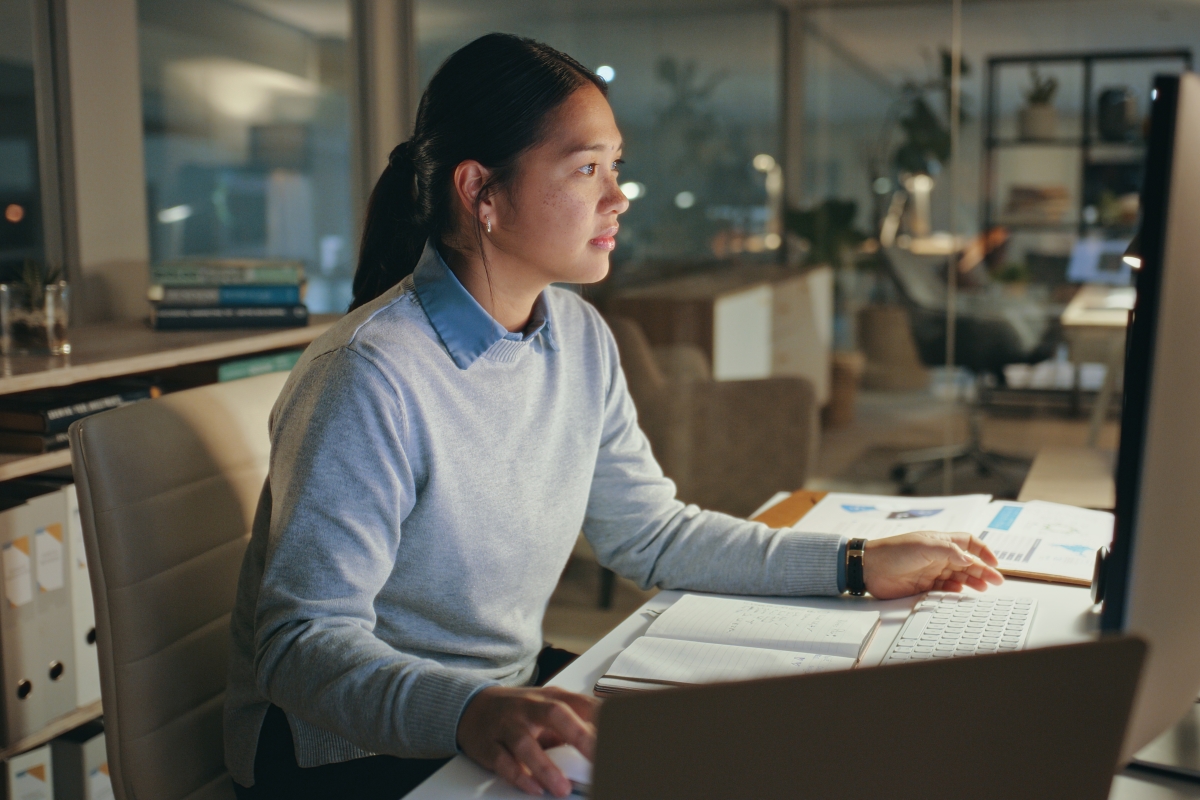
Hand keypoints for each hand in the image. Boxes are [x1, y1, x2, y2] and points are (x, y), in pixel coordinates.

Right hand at [457, 685, 597, 796]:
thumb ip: (576, 723)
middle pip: (555, 713)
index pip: (582, 704)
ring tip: (562, 788)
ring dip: (545, 767)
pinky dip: (518, 776)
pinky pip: (502, 761)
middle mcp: (530, 707)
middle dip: (579, 735)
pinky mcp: (488, 745)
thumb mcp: (550, 707)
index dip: (602, 719)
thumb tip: (606, 745)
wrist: (474, 706)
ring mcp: (507, 725)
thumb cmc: (521, 710)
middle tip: (597, 758)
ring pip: (524, 742)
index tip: (618, 736)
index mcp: (551, 697)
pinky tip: (533, 788)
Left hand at [862, 531, 1003, 599]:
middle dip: (983, 570)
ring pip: (958, 576)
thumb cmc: (894, 551)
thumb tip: (970, 559)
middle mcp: (937, 556)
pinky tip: (961, 592)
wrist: (869, 568)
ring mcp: (931, 571)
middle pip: (967, 562)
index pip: (968, 542)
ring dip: (972, 581)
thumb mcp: (924, 546)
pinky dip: (955, 590)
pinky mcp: (923, 586)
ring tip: (983, 588)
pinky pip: (945, 588)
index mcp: (939, 541)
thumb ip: (949, 552)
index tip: (994, 563)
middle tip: (996, 581)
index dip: (983, 551)